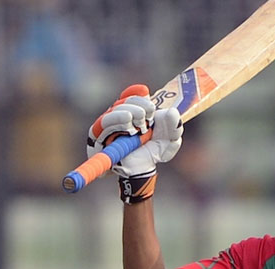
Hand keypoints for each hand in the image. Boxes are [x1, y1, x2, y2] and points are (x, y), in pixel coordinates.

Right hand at [87, 84, 183, 202]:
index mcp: (138, 112)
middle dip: (140, 106)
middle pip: (127, 100)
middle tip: (149, 120)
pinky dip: (118, 118)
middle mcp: (122, 114)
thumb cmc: (153, 152)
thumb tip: (172, 112)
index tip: (146, 95)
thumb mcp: (170, 140)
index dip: (138, 93)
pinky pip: (105, 121)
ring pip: (116, 108)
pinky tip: (128, 120)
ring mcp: (110, 123)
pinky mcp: (99, 134)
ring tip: (141, 126)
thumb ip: (175, 126)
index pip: (134, 94)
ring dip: (131, 112)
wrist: (141, 169)